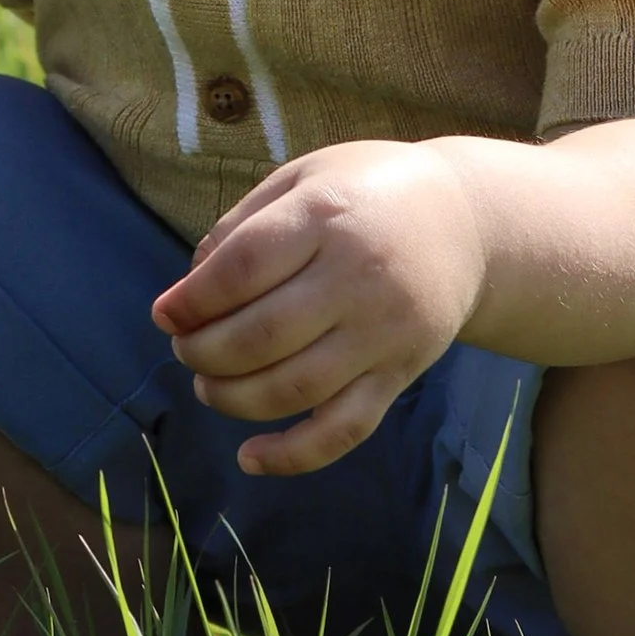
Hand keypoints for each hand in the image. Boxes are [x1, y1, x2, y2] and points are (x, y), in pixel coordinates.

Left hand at [152, 138, 486, 477]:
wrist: (468, 222)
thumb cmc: (369, 192)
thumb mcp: (306, 177)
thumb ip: (243, 224)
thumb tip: (188, 291)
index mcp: (326, 215)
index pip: (242, 269)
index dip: (191, 300)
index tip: (166, 313)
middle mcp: (358, 276)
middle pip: (261, 335)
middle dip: (203, 352)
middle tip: (184, 349)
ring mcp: (383, 332)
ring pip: (294, 388)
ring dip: (233, 399)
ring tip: (208, 387)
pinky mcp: (400, 373)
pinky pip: (345, 429)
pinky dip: (294, 455)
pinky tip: (250, 458)